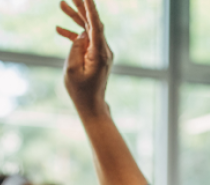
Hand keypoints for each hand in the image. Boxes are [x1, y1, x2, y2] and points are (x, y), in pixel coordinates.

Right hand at [56, 0, 112, 115]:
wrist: (91, 104)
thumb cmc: (81, 90)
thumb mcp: (72, 69)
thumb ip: (75, 48)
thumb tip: (80, 34)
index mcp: (100, 54)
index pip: (96, 26)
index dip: (91, 9)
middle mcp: (104, 51)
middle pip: (93, 24)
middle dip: (82, 7)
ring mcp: (102, 53)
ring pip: (89, 30)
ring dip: (76, 18)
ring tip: (61, 4)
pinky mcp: (98, 56)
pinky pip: (87, 41)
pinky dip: (74, 35)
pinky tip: (58, 29)